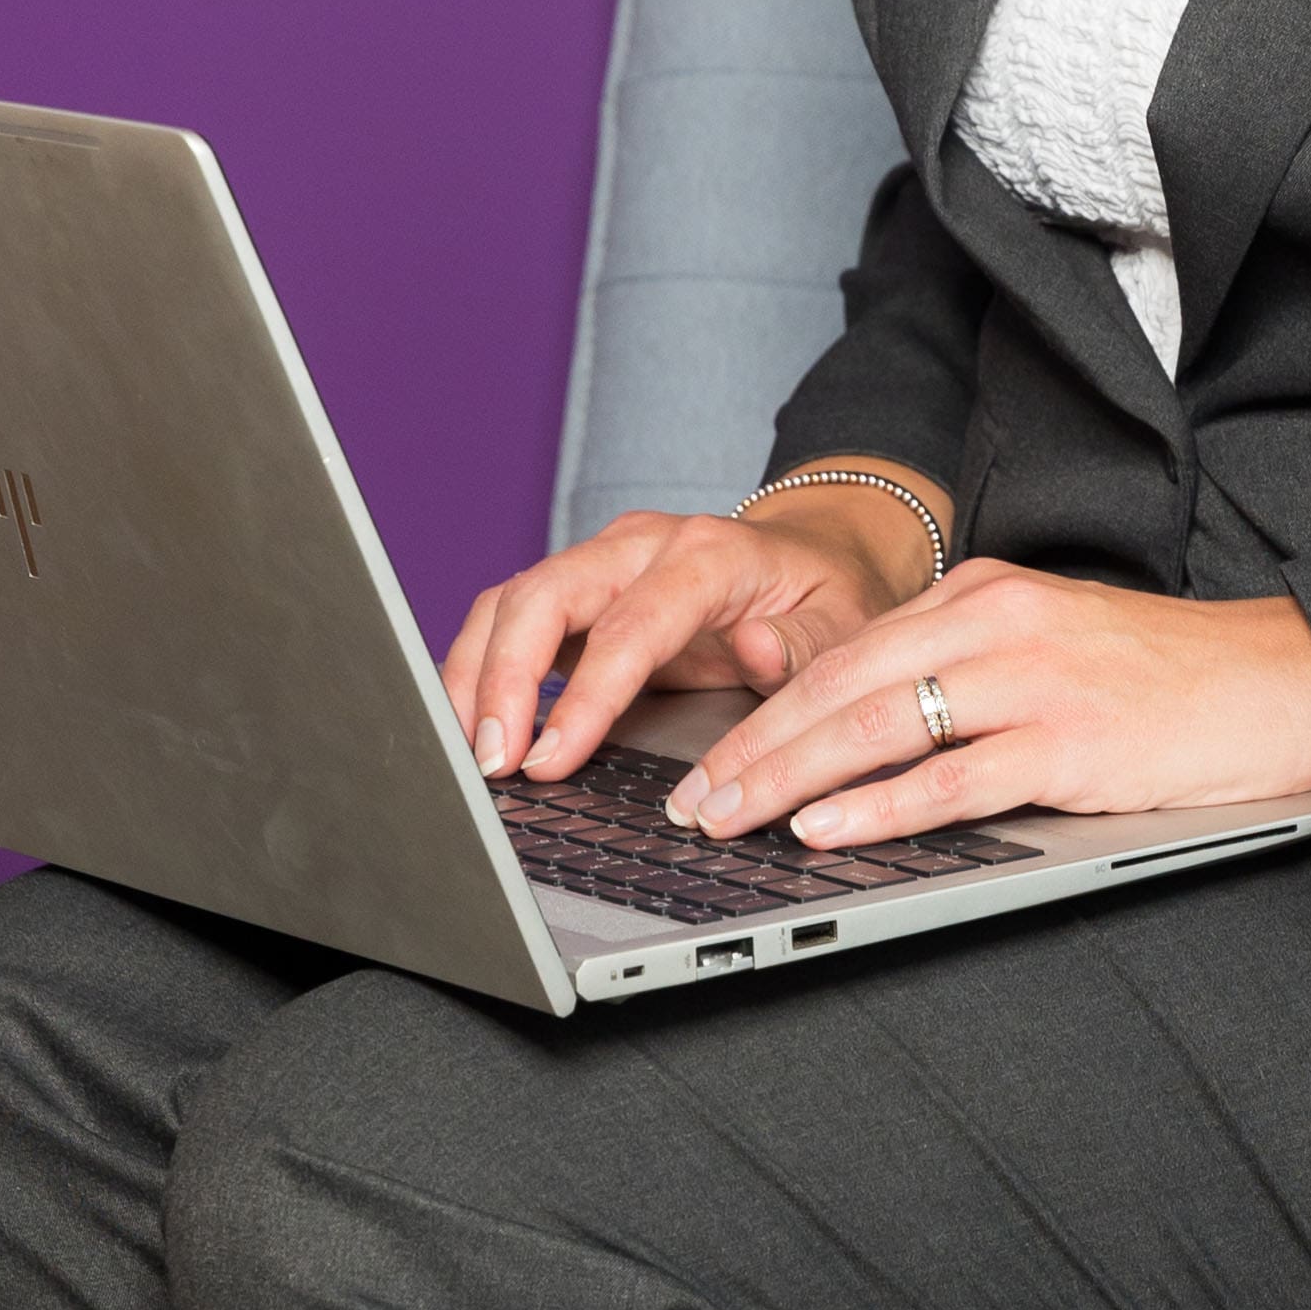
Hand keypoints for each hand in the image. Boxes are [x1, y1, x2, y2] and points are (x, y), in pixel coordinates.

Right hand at [442, 475, 943, 786]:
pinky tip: (473, 726)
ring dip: (476, 676)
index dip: (583, 698)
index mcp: (707, 555)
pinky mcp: (579, 591)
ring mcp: (602, 561)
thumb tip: (755, 650)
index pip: (629, 627)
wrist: (813, 552)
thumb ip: (803, 647)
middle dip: (503, 681)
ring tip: (468, 754)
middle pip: (543, 596)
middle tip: (492, 763)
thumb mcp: (842, 625)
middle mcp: (641, 546)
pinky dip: (481, 670)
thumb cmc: (823, 596)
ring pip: (510, 602)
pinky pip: (510, 619)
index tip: (551, 760)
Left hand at [664, 561, 1310, 849]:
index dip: (764, 708)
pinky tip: (826, 827)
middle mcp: (997, 621)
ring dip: (788, 777)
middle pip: (841, 683)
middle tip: (691, 802)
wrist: (1287, 678)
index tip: (708, 760)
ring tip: (730, 819)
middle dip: (752, 747)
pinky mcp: (1071, 739)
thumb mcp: (1053, 646)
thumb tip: (869, 735)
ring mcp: (1033, 677)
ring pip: (878, 723)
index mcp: (985, 592)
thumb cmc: (1171, 679)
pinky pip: (952, 775)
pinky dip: (879, 803)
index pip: (846, 652)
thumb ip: (969, 670)